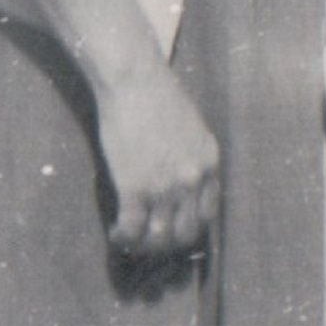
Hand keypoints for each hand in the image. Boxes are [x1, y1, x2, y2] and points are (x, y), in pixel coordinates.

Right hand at [93, 55, 220, 254]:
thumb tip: (182, 186)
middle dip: (167, 244)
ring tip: (130, 239)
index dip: (190, 228)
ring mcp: (166, 186)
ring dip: (143, 246)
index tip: (174, 229)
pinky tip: (116, 233)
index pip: (209, 214)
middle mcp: (193, 179)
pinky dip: (123, 238)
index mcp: (209, 162)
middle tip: (150, 240)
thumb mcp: (191, 127)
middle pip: (186, 234)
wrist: (134, 79)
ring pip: (159, 238)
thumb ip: (192, 157)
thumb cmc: (158, 95)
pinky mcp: (136, 188)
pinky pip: (132, 230)